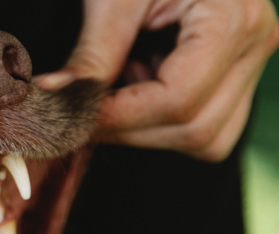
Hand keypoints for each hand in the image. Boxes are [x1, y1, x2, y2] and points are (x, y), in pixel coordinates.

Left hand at [38, 0, 278, 161]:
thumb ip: (92, 56)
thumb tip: (55, 101)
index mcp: (232, 19)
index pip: (178, 100)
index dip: (120, 117)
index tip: (75, 116)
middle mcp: (256, 43)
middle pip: (196, 129)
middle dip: (131, 130)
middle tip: (83, 115)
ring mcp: (252, 60)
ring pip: (207, 137)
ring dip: (149, 129)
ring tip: (116, 91)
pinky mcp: (237, 70)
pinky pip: (207, 123)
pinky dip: (163, 120)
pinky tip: (137, 85)